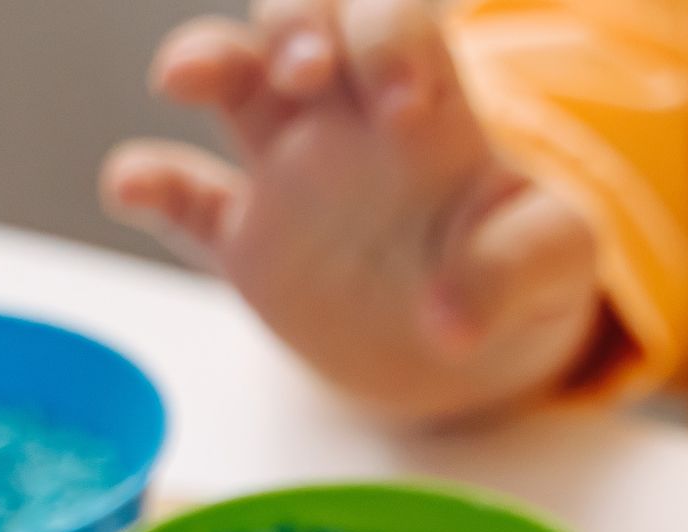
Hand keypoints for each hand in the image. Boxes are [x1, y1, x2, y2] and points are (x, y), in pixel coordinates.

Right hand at [103, 0, 607, 421]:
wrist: (474, 343)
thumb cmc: (517, 270)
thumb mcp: (556, 264)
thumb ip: (518, 267)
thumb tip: (452, 318)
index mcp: (433, 103)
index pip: (401, 21)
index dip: (392, 39)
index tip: (401, 105)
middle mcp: (351, 117)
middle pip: (305, 18)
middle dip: (294, 22)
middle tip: (306, 73)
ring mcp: (290, 172)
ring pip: (232, 77)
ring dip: (206, 58)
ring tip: (185, 80)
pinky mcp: (249, 243)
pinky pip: (186, 200)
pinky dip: (151, 183)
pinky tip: (131, 186)